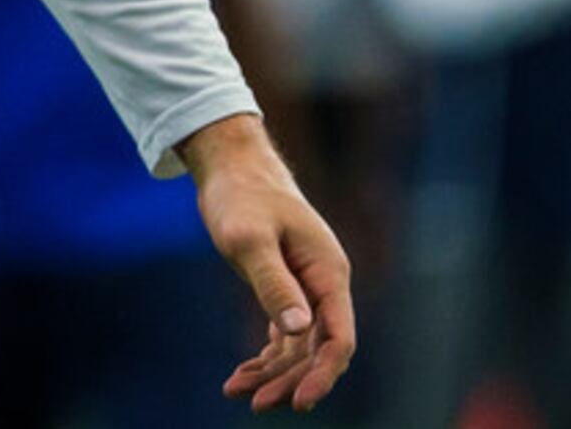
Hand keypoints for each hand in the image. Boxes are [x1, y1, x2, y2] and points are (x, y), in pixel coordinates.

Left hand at [180, 114, 355, 412]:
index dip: (323, 374)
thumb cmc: (242, 196)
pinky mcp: (285, 288)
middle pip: (318, 349)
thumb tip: (300, 330)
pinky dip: (265, 355)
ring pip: (299, 346)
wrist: (232, 166)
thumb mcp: (250, 238)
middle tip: (254, 404)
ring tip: (236, 392)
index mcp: (329, 274)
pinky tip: (242, 373)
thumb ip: (274, 283)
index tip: (299, 403)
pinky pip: (284, 334)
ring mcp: (306, 288)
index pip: (339, 338)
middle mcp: (324, 285)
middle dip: (290, 380)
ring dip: (273, 372)